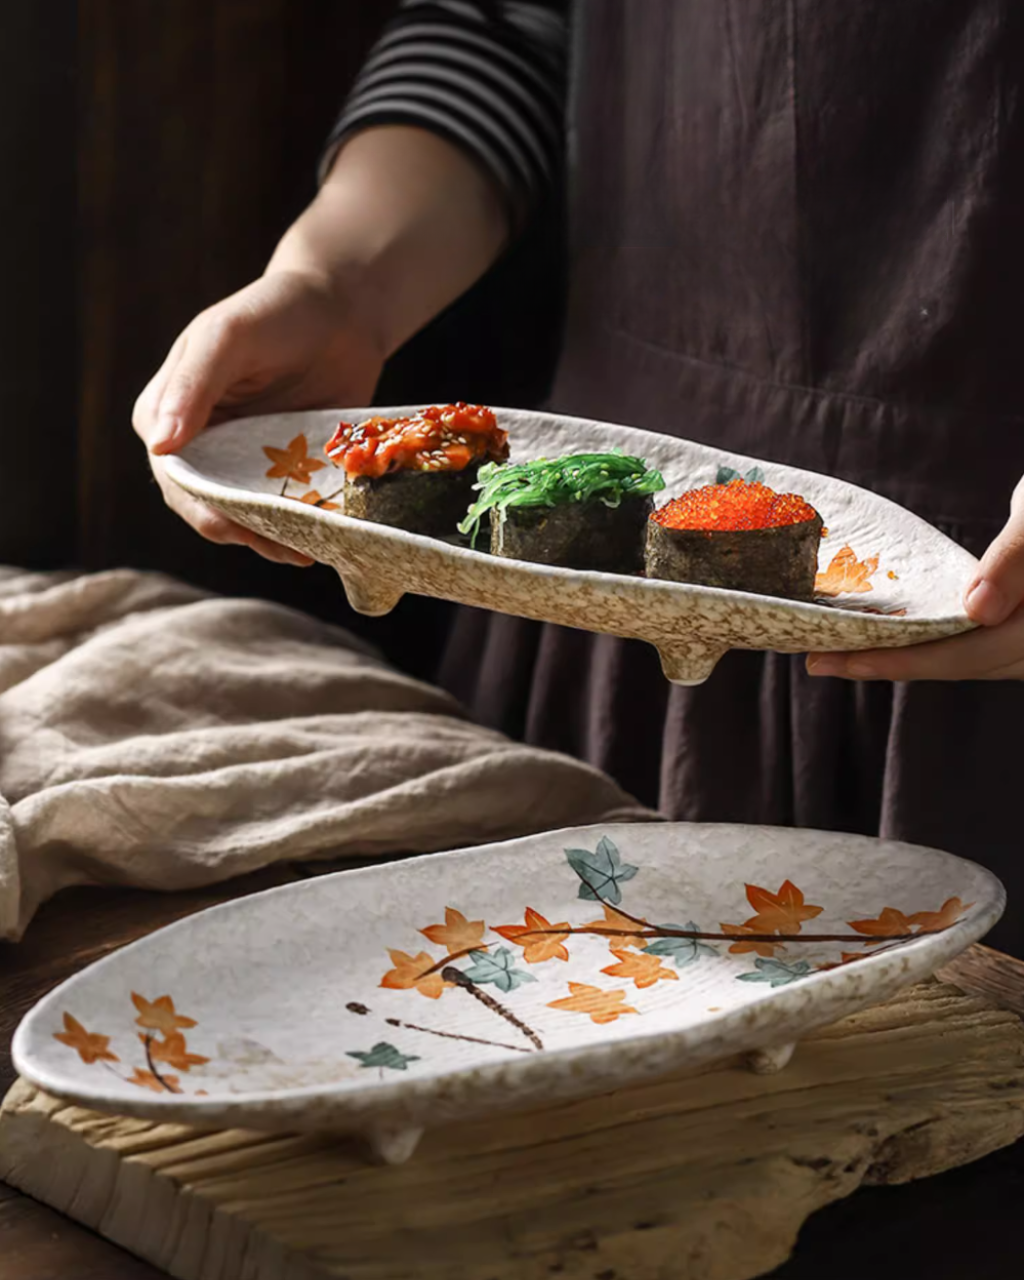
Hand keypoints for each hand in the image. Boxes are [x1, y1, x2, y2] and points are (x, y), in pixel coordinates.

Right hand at [133, 267, 384, 564]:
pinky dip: (299, 524)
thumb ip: (192, 385)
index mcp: (167, 412)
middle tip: (286, 549)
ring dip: (273, 537)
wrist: (341, 310)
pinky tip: (323, 537)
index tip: (235, 527)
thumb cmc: (275, 312)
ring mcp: (240, 459)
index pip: (174, 475)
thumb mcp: (228, 336)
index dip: (200, 507)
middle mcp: (199, 443)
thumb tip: (159, 444)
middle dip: (243, 531)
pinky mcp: (281, 468)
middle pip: (208, 505)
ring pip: (246, 514)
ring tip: (308, 551)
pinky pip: (284, 506)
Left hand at [807, 476, 1023, 680]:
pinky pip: (982, 645)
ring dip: (912, 658)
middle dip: (890, 664)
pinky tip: (897, 634)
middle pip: (963, 664)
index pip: (967, 654)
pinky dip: (940, 643)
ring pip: (974, 660)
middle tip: (819, 661)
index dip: (900, 662)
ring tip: (845, 654)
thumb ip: (1019, 558)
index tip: (838, 661)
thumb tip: (978, 611)